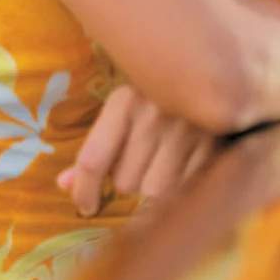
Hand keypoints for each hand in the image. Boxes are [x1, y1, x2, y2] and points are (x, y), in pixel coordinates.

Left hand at [58, 85, 217, 216]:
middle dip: (129, 180)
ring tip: (166, 162)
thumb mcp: (124, 111)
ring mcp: (187, 130)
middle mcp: (154, 115)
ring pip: (154, 191)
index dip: (84, 191)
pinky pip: (185, 190)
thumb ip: (96, 148)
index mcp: (125, 100)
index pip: (93, 160)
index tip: (87, 207)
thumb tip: (63, 185)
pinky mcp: (215, 145)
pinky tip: (187, 165)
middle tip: (142, 159)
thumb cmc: (159, 97)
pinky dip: (182, 186)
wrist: (215, 72)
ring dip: (155, 186)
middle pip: (125, 182)